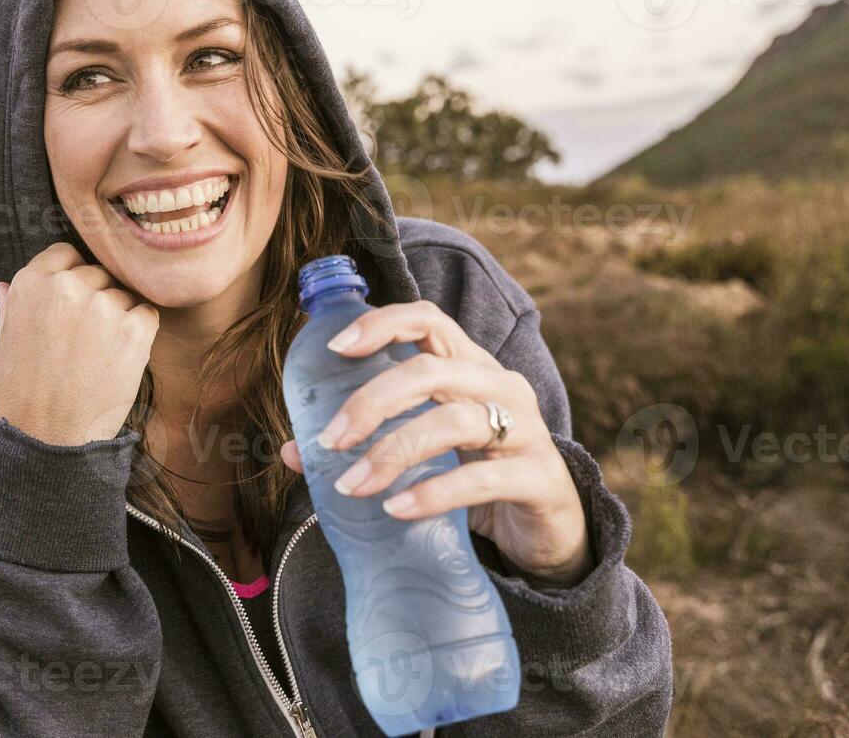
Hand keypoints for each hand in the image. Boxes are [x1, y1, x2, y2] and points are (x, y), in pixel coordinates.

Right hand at [0, 242, 159, 446]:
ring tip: (97, 357)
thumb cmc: (21, 394)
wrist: (47, 440)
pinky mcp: (133, 329)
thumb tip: (4, 286)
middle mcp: (67, 286)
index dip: (71, 276)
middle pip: (97, 274)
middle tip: (84, 341)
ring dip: (118, 318)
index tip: (72, 303)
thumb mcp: (4, 344)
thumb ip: (12, 308)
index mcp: (31, 282)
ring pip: (123, 295)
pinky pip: (147, 315)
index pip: (65, 254)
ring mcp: (102, 306)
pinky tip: (118, 360)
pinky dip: (140, 334)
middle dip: (95, 299)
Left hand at [278, 300, 592, 587]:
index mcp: (470, 366)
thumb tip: (294, 450)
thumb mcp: (426, 451)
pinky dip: (432, 492)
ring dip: (393, 452)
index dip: (381, 324)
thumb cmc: (480, 473)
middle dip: (371, 402)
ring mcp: (525, 429)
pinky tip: (397, 508)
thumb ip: (368, 442)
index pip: (428, 320)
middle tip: (331, 441)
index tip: (334, 347)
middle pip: (431, 371)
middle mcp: (500, 386)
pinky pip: (480, 478)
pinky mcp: (537, 477)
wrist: (553, 527)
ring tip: (353, 486)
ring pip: (452, 421)